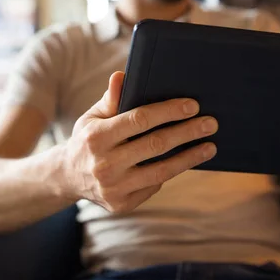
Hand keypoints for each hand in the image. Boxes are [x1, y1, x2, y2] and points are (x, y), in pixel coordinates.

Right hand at [60, 71, 217, 212]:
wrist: (68, 177)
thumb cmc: (87, 139)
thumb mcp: (92, 117)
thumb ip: (110, 99)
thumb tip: (122, 76)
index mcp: (96, 137)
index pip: (139, 120)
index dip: (168, 111)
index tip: (192, 105)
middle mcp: (104, 164)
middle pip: (155, 145)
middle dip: (187, 132)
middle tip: (210, 123)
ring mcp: (114, 188)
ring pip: (161, 170)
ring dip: (190, 157)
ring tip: (210, 146)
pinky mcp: (122, 204)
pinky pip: (155, 185)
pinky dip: (172, 171)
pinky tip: (186, 160)